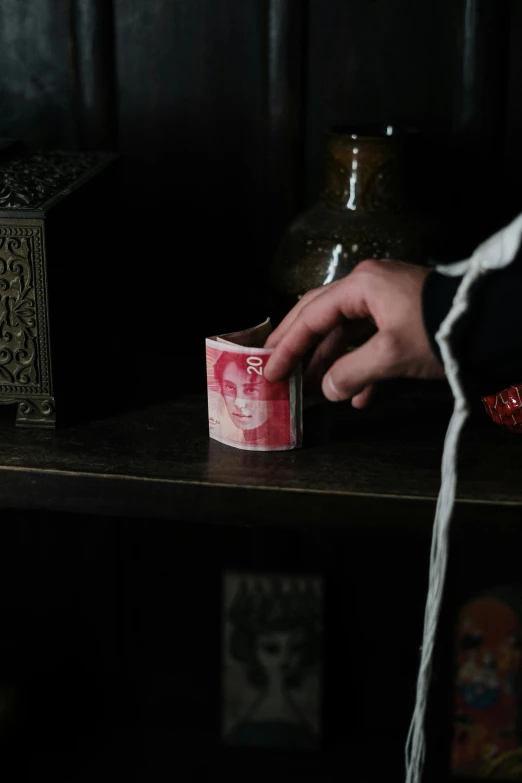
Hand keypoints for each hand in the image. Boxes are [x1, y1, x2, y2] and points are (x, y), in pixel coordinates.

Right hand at [264, 259, 445, 407]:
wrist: (491, 323)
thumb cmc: (436, 331)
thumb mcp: (390, 355)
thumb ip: (351, 373)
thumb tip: (326, 390)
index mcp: (360, 287)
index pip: (311, 316)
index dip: (287, 345)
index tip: (268, 369)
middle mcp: (369, 287)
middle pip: (322, 317)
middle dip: (301, 346)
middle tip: (276, 368)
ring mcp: (387, 301)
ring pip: (346, 332)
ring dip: (330, 361)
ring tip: (313, 388)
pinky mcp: (403, 317)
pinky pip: (371, 341)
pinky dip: (362, 367)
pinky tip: (358, 397)